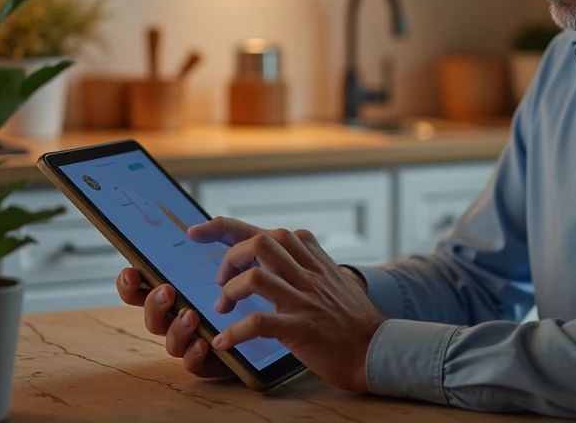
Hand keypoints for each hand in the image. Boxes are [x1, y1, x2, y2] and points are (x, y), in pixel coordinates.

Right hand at [114, 217, 260, 379]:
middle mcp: (181, 318)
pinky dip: (195, 354)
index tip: (132, 270)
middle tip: (168, 291)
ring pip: (170, 342)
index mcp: (180, 292)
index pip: (144, 289)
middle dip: (153, 304)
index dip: (130, 283)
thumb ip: (224, 235)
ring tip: (190, 315)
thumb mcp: (246, 254)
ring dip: (177, 328)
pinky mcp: (213, 362)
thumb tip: (192, 229)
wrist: (291, 316)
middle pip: (152, 316)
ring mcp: (195, 341)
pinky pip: (194, 364)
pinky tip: (203, 342)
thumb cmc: (260, 284)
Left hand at [192, 218, 385, 392]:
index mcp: (314, 261)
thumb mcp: (333, 281)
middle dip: (231, 257)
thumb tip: (279, 261)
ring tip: (223, 307)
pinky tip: (226, 341)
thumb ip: (308, 267)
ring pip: (256, 278)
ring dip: (230, 291)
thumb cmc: (352, 320)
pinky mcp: (301, 328)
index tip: (198, 231)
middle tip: (222, 281)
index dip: (227, 226)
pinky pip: (260, 322)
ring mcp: (305, 299)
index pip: (271, 232)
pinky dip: (235, 332)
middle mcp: (309, 274)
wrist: (377, 348)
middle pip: (261, 242)